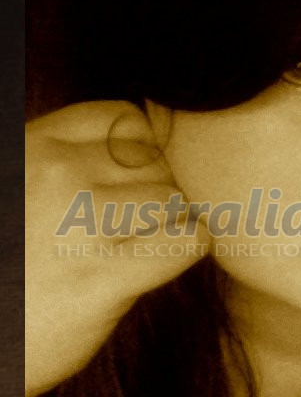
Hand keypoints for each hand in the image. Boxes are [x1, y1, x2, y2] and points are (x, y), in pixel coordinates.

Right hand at [25, 101, 210, 396]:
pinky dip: (187, 251)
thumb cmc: (17, 260)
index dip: (147, 151)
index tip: (136, 183)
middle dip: (161, 192)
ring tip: (146, 246)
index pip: (128, 119)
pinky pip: (187, 242)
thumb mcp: (26, 188)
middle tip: (141, 227)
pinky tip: (158, 264)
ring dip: (174, 223)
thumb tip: (153, 144)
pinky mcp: (104, 277)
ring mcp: (79, 224)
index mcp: (34, 147)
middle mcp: (56, 175)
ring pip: (175, 199)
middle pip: (158, 161)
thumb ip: (74, 160)